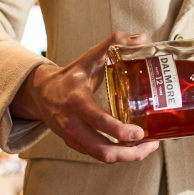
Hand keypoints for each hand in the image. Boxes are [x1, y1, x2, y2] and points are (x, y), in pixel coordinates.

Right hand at [10, 31, 160, 164]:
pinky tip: (134, 147)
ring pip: (102, 156)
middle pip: (102, 149)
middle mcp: (72, 124)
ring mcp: (73, 138)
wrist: (42, 92)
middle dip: (130, 152)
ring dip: (127, 156)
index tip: (140, 132)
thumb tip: (142, 38)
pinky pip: (98, 155)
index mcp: (76, 101)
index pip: (97, 121)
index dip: (119, 131)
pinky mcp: (75, 145)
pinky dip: (118, 155)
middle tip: (152, 143)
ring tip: (148, 147)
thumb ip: (114, 43)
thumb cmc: (71, 75)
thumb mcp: (90, 57)